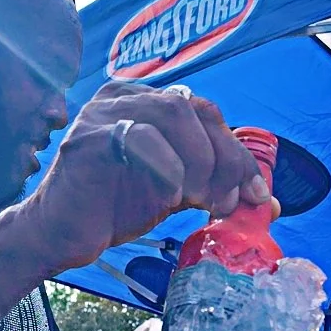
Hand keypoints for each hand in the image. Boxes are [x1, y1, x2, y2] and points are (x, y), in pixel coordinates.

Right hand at [22, 81, 273, 275]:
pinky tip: (169, 196)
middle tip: (228, 201)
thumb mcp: (177, 192)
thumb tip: (269, 204)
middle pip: (195, 109)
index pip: (207, 113)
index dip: (238, 153)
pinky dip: (167, 167)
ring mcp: (103, 113)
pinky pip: (140, 139)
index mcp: (147, 101)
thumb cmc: (114, 207)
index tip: (257, 195)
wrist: (60, 234)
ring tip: (202, 201)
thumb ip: (215, 187)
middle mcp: (124, 96)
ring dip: (200, 162)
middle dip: (225, 158)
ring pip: (172, 114)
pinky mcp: (87, 138)